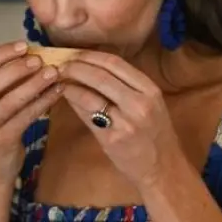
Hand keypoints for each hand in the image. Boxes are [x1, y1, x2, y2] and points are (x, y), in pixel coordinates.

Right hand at [0, 41, 64, 182]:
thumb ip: (3, 84)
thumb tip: (31, 54)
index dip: (2, 53)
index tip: (24, 45)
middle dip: (17, 68)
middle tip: (40, 59)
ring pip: (10, 100)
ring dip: (34, 84)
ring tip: (53, 72)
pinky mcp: (1, 140)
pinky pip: (25, 117)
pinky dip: (43, 102)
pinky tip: (57, 92)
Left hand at [57, 51, 185, 188]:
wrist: (163, 169)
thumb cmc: (154, 135)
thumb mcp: (150, 105)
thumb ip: (125, 87)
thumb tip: (90, 67)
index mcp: (150, 90)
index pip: (115, 63)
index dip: (91, 55)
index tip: (75, 53)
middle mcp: (140, 103)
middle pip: (100, 75)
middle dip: (76, 66)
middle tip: (60, 64)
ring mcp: (126, 122)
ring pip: (90, 94)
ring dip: (70, 84)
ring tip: (58, 79)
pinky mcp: (112, 138)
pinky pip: (87, 115)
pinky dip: (73, 102)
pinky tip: (66, 96)